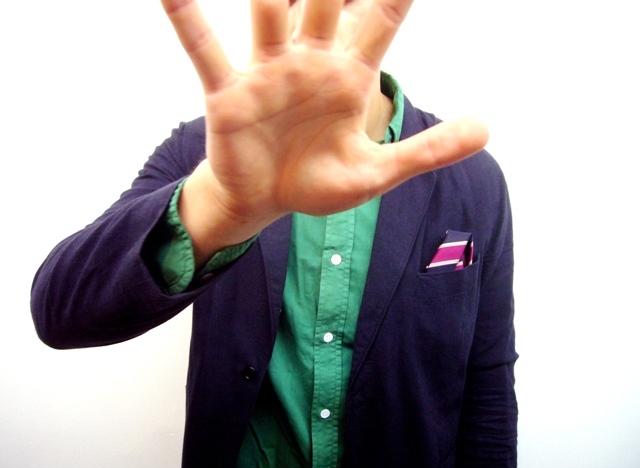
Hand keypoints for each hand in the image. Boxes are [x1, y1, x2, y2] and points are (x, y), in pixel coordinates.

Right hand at [161, 0, 488, 264]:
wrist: (268, 200)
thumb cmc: (318, 181)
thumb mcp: (377, 172)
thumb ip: (427, 149)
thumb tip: (487, 128)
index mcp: (350, 74)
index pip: (382, 12)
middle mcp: (309, 59)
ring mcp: (267, 70)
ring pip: (267, 8)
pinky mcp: (228, 92)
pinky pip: (205, 48)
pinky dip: (186, 16)